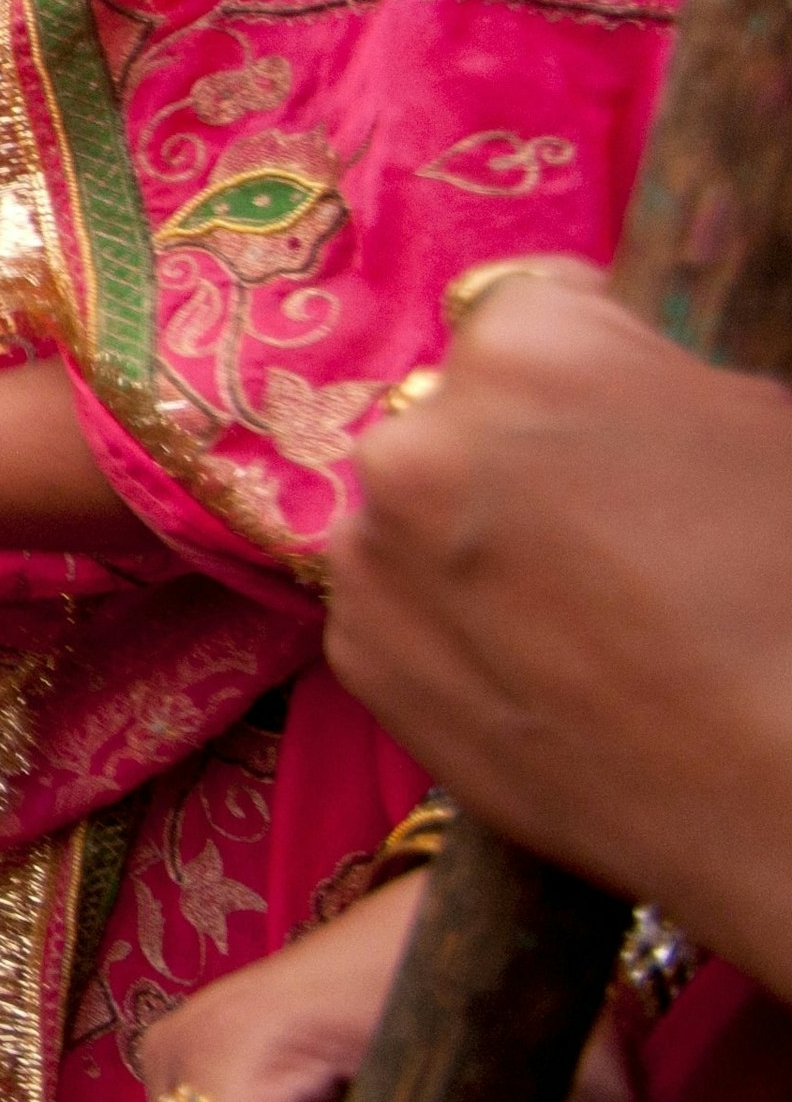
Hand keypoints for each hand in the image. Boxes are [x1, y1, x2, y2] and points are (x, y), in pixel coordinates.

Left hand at [327, 268, 791, 994]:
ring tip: (573, 613)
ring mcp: (371, 549)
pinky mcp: (354, 652)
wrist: (777, 792)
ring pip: (413, 511)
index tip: (621, 415)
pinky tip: (535, 670)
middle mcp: (415, 435)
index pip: (523, 308)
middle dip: (514, 450)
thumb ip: (650, 379)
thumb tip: (610, 373)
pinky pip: (392, 604)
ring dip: (466, 538)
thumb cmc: (790, 595)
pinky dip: (443, 624)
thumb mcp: (756, 426)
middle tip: (606, 530)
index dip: (585, 363)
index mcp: (524, 348)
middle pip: (454, 411)